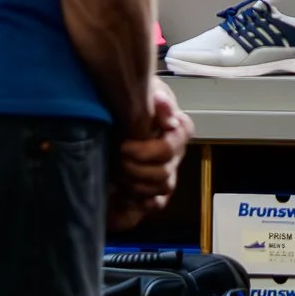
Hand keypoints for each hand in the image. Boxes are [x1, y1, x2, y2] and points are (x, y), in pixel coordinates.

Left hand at [109, 81, 190, 229]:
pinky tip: (127, 203)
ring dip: (136, 186)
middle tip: (116, 159)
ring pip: (161, 190)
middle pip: (164, 173)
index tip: (124, 145)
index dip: (146, 152)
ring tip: (116, 175)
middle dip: (136, 170)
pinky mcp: (153, 188)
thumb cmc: (131, 96)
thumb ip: (156, 98)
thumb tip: (161, 103)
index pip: (168, 149)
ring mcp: (166, 172)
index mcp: (178, 129)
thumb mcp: (144, 88)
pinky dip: (142, 206)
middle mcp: (176, 153)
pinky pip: (155, 205)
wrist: (116, 107)